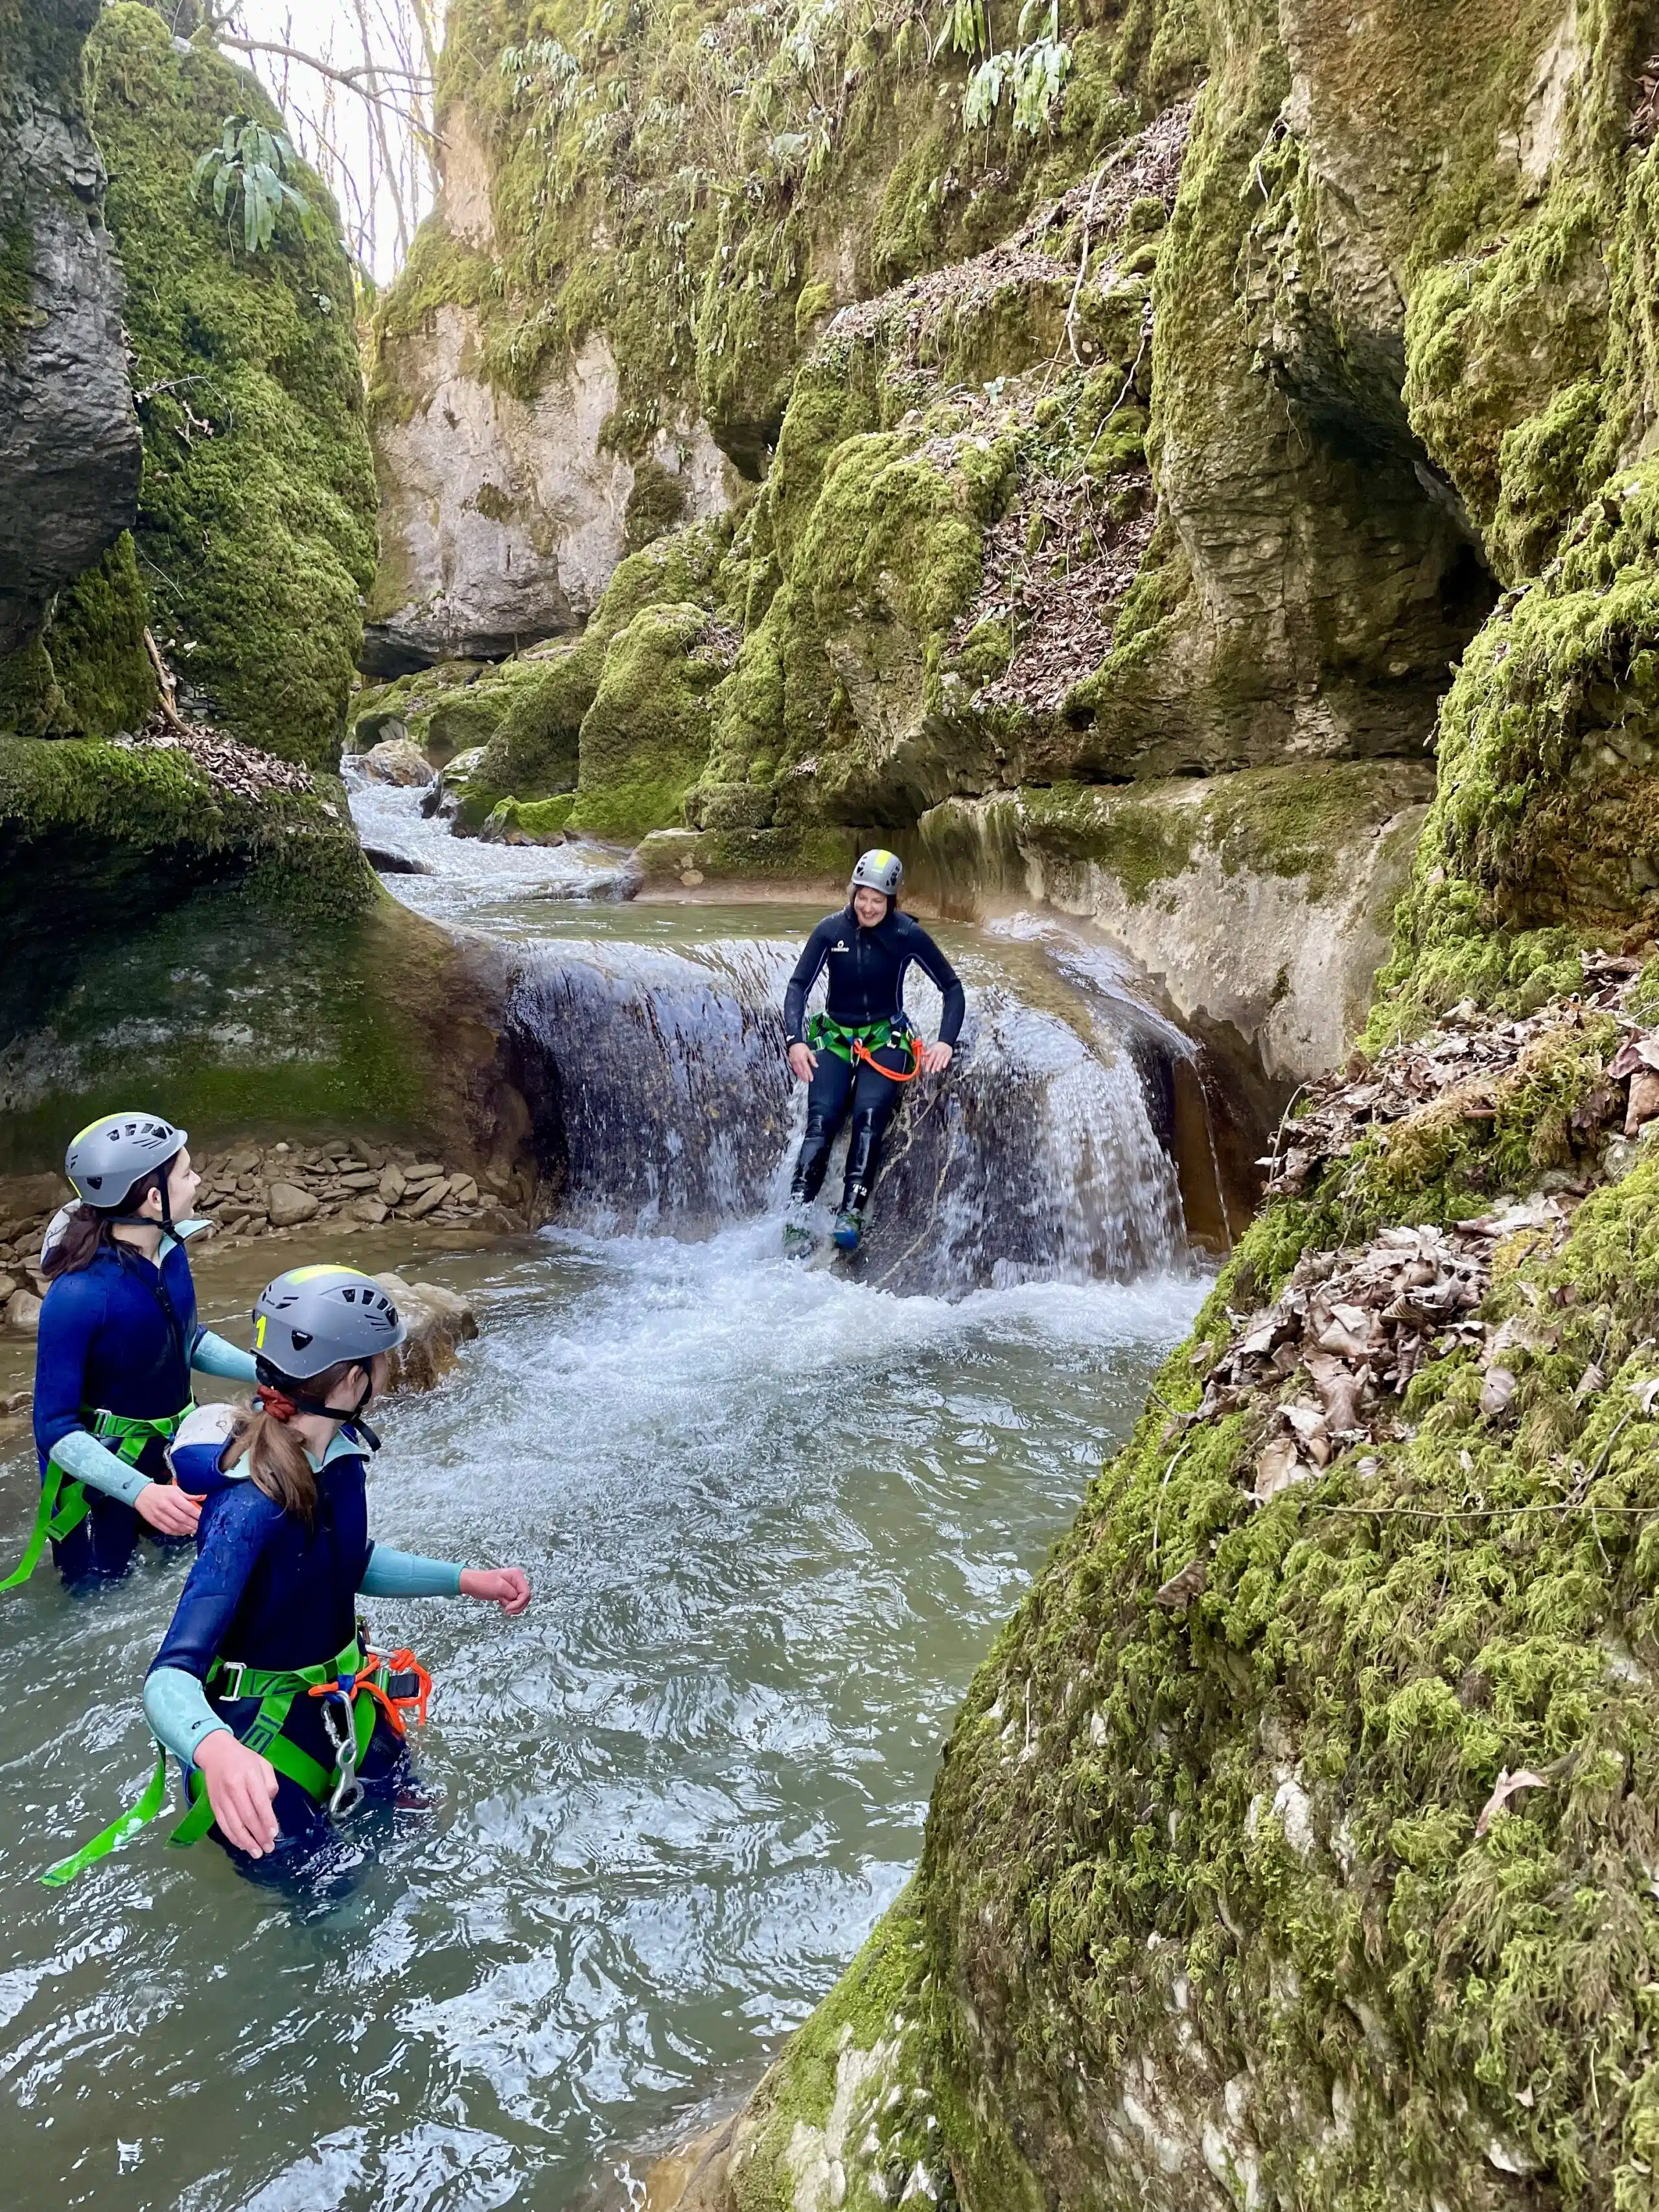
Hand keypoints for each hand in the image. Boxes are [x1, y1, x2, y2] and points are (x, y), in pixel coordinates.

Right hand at [135, 1481, 201, 1536]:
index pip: (188, 1508)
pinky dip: (177, 1533)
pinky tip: (183, 1532)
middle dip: (194, 1524)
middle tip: (201, 1527)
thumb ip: (189, 1495)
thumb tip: (204, 1496)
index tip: (205, 1518)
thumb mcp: (176, 1489)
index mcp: (173, 1497)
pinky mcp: (154, 1522)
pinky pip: (167, 1530)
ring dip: (186, 1530)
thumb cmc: (161, 1491)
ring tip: (194, 1530)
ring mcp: (159, 1515)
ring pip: (176, 1526)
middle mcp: (166, 1506)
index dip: (197, 1515)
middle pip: (183, 1518)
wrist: (141, 1494)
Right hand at [194, 1727, 279, 1855]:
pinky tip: (241, 1845)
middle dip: (259, 1835)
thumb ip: (270, 1784)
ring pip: (234, 1824)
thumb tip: (269, 1807)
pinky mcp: (214, 1805)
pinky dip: (232, 1837)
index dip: (267, 1819)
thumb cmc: (245, 1759)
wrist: (216, 1753)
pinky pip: (223, 1824)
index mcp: (249, 1775)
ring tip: (257, 1852)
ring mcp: (222, 1798)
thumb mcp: (263, 1764)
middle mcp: (234, 1788)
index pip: (260, 1801)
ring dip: (246, 1841)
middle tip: (269, 1848)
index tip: (274, 1833)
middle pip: (247, 1816)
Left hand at [461, 1565, 531, 1615]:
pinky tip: (500, 1602)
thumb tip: (518, 1599)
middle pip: (525, 1598)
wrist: (472, 1584)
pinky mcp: (508, 1592)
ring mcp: (513, 1586)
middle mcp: (517, 1580)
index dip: (519, 1603)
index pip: (526, 1593)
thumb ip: (511, 1593)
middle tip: (506, 1611)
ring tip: (503, 1605)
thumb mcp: (498, 1587)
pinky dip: (509, 1606)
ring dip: (513, 1607)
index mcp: (517, 1575)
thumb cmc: (483, 1583)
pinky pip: (515, 1602)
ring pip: (521, 1601)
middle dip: (517, 1606)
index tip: (508, 1608)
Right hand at [788, 1042, 815, 1082]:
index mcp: (803, 1059)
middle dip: (804, 1077)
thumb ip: (812, 1059)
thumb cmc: (801, 1046)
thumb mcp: (809, 1051)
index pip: (807, 1069)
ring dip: (800, 1076)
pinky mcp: (791, 1062)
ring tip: (803, 1080)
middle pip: (802, 1071)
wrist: (793, 1043)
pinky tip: (798, 1075)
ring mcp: (794, 1062)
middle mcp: (798, 1062)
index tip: (811, 1079)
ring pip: (797, 1071)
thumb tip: (816, 1065)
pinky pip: (794, 1069)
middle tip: (807, 1081)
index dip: (809, 1075)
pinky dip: (797, 1073)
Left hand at [921, 1041, 953, 1074]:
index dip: (929, 1064)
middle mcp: (939, 1053)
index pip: (931, 1059)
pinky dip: (945, 1063)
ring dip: (939, 1066)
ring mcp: (944, 1054)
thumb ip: (928, 1052)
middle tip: (932, 1071)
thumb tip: (922, 1054)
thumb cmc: (938, 1045)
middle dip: (934, 1067)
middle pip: (936, 1061)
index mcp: (934, 1051)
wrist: (946, 1042)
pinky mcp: (948, 1055)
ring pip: (941, 1061)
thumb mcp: (932, 1047)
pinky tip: (943, 1067)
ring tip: (937, 1070)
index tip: (927, 1069)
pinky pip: (947, 1060)